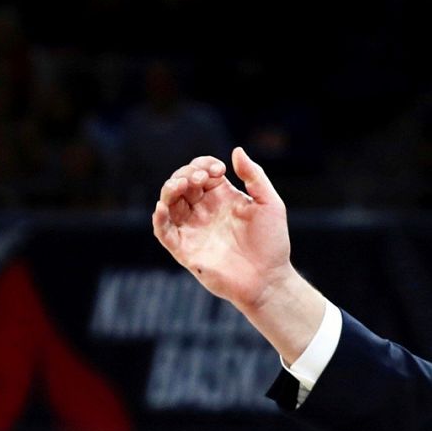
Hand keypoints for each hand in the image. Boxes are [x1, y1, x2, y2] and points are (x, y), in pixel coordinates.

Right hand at [151, 149, 294, 311]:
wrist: (269, 279)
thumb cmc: (272, 243)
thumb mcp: (270, 204)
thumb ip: (254, 176)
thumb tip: (235, 151)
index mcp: (222, 197)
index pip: (201, 172)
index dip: (203, 164)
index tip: (218, 169)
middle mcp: (204, 211)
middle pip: (181, 183)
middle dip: (186, 174)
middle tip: (201, 178)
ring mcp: (193, 229)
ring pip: (169, 203)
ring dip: (170, 189)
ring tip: (182, 185)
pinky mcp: (185, 249)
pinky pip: (164, 231)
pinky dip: (158, 219)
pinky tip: (162, 207)